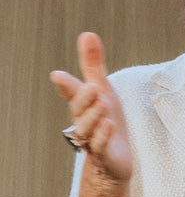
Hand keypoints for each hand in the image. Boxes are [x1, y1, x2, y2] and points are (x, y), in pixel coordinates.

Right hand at [51, 33, 132, 183]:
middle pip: (79, 111)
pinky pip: (101, 147)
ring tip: (103, 104)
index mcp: (83, 107)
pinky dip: (103, 137)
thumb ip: (94, 65)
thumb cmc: (106, 123)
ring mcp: (93, 140)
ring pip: (88, 129)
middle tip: (92, 86)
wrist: (113, 162)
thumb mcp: (103, 90)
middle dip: (83, 99)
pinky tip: (109, 125)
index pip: (73, 95)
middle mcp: (84, 122)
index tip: (58, 76)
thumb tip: (87, 34)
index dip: (67, 86)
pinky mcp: (105, 156)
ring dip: (94, 117)